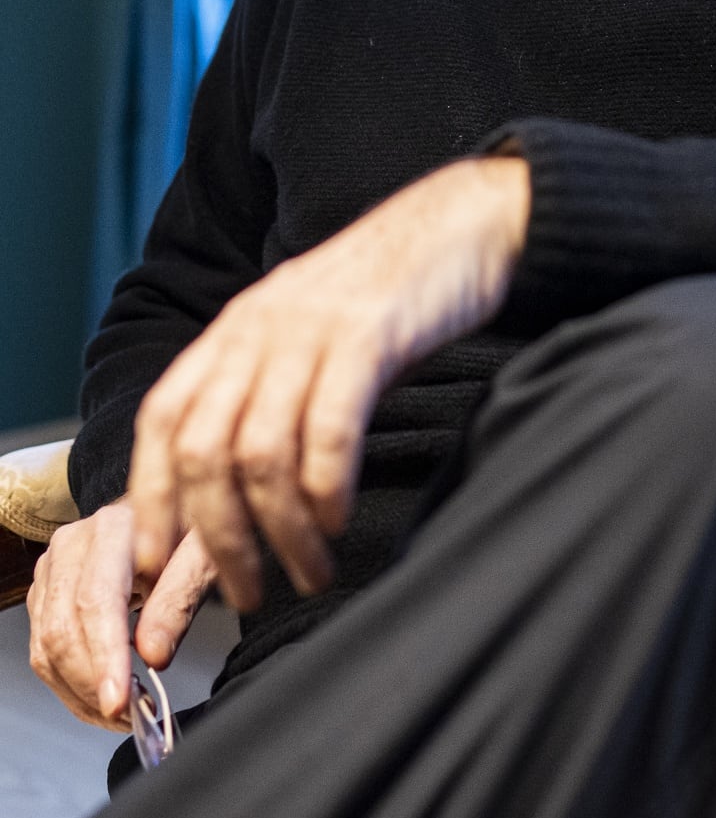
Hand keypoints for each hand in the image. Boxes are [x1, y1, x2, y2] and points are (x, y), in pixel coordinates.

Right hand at [27, 501, 215, 728]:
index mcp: (112, 527)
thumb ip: (180, 599)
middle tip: (134, 716)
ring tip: (126, 712)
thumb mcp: (206, 552)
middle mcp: (71, 545)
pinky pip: (45, 650)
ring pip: (47, 648)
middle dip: (94, 684)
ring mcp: (54, 569)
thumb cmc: (192, 524)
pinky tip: (106, 696)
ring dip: (82, 693)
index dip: (105, 657)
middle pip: (63, 630)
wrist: (171, 505)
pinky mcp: (47, 592)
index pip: (96, 601)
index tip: (121, 701)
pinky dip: (73, 684)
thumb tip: (153, 655)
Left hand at [127, 155, 530, 611]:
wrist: (459, 223)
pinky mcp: (367, 336)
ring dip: (279, 530)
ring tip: (308, 573)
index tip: (160, 565)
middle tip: (248, 594)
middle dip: (218, 538)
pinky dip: (326, 488)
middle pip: (204, 451)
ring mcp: (309, 331)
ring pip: (260, 453)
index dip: (153, 497)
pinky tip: (339, 521)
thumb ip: (271, 392)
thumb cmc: (390, 293)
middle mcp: (259, 328)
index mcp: (235, 329)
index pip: (163, 420)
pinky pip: (327, 429)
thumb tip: (240, 488)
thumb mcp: (309, 334)